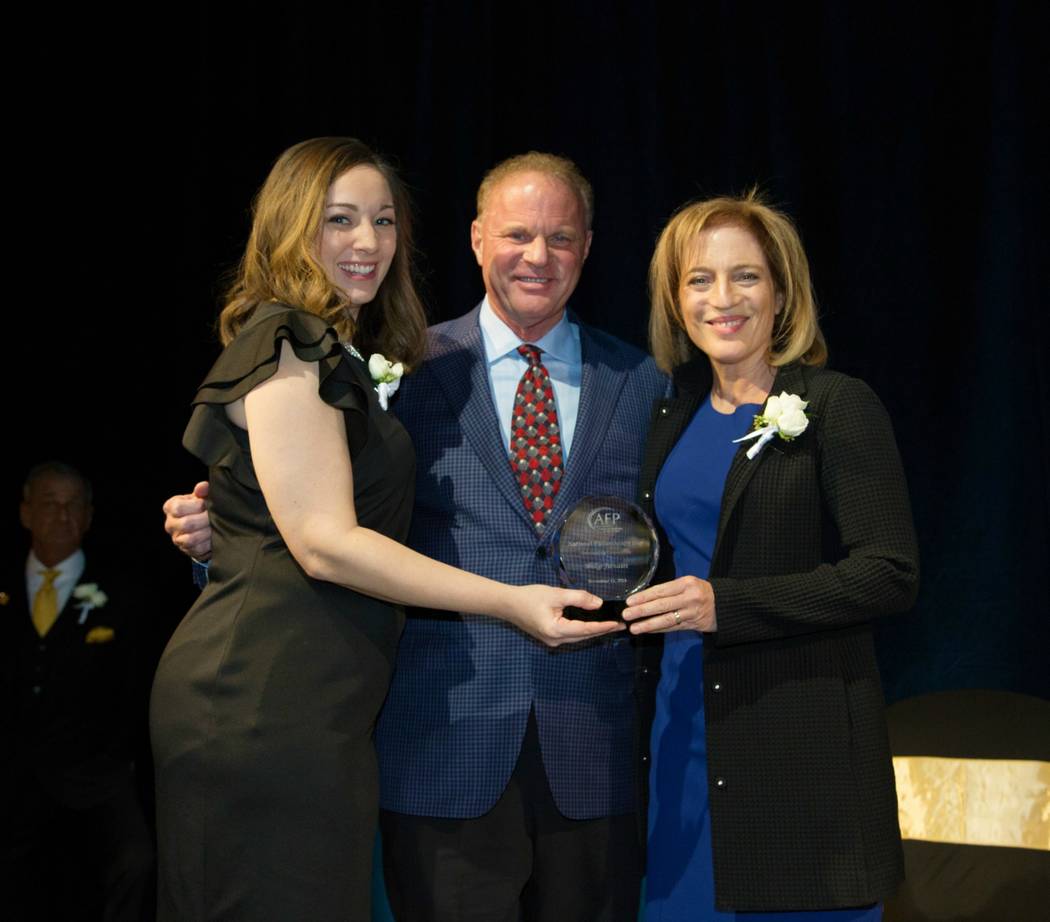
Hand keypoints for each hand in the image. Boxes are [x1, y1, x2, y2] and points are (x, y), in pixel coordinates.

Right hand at [162, 481, 212, 560]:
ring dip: (207, 532)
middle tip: (216, 517)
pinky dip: (209, 544)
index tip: (207, 504)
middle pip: (186, 524)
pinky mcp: (186, 549)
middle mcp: (170, 524)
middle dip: (205, 520)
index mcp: (171, 507)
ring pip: (191, 539)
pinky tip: (215, 537)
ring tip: (217, 526)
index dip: (197, 506)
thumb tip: (203, 486)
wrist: (203, 525)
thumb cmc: (201, 507)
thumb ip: (202, 490)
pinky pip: (197, 549)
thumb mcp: (201, 497)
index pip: (178, 508)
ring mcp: (176, 538)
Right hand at [507, 585, 622, 646]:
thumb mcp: (556, 594)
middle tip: (620, 624)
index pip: (586, 629)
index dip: (603, 626)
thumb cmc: (529, 597)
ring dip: (593, 630)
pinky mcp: (549, 637)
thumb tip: (598, 604)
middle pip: (584, 636)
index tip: (618, 624)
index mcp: (557, 631)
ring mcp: (552, 641)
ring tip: (609, 624)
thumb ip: (578, 598)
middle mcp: (555, 640)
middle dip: (602, 630)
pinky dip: (583, 629)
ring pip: (578, 636)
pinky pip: (571, 635)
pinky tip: (591, 624)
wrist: (507, 604)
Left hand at [622, 576, 716, 634]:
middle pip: (662, 605)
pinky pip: (673, 627)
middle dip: (642, 611)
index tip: (629, 601)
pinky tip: (647, 630)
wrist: (725, 604)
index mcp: (686, 584)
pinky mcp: (694, 625)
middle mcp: (689, 597)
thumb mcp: (688, 584)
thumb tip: (644, 597)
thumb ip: (670, 589)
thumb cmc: (701, 591)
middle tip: (626, 615)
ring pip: (666, 619)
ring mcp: (692, 612)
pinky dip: (659, 629)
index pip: (661, 590)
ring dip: (648, 624)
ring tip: (634, 628)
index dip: (644, 596)